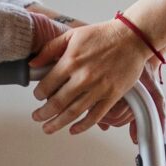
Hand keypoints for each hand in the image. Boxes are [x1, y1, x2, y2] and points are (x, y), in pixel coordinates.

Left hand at [32, 18, 156, 135]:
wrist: (132, 38)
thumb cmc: (103, 35)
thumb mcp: (72, 35)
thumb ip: (50, 49)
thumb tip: (32, 63)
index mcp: (71, 61)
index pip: (47, 85)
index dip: (38, 94)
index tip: (37, 97)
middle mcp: (84, 76)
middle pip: (57, 103)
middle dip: (43, 114)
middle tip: (37, 117)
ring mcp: (99, 87)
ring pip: (73, 112)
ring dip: (58, 124)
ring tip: (48, 128)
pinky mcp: (112, 95)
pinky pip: (95, 116)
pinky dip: (83, 126)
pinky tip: (73, 130)